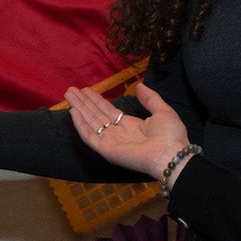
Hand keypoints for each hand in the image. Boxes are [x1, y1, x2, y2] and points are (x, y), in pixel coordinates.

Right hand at [61, 81, 189, 180]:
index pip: (108, 111)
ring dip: (79, 108)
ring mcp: (111, 142)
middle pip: (96, 115)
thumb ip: (150, 98)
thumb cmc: (170, 135)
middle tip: (71, 90)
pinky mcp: (106, 150)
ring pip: (90, 122)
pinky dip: (80, 124)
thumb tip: (139, 86)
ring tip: (69, 95)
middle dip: (83, 102)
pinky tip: (73, 111)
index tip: (87, 89)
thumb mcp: (162, 111)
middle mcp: (118, 133)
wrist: (171, 154)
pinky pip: (90, 136)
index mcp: (130, 126)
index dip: (97, 100)